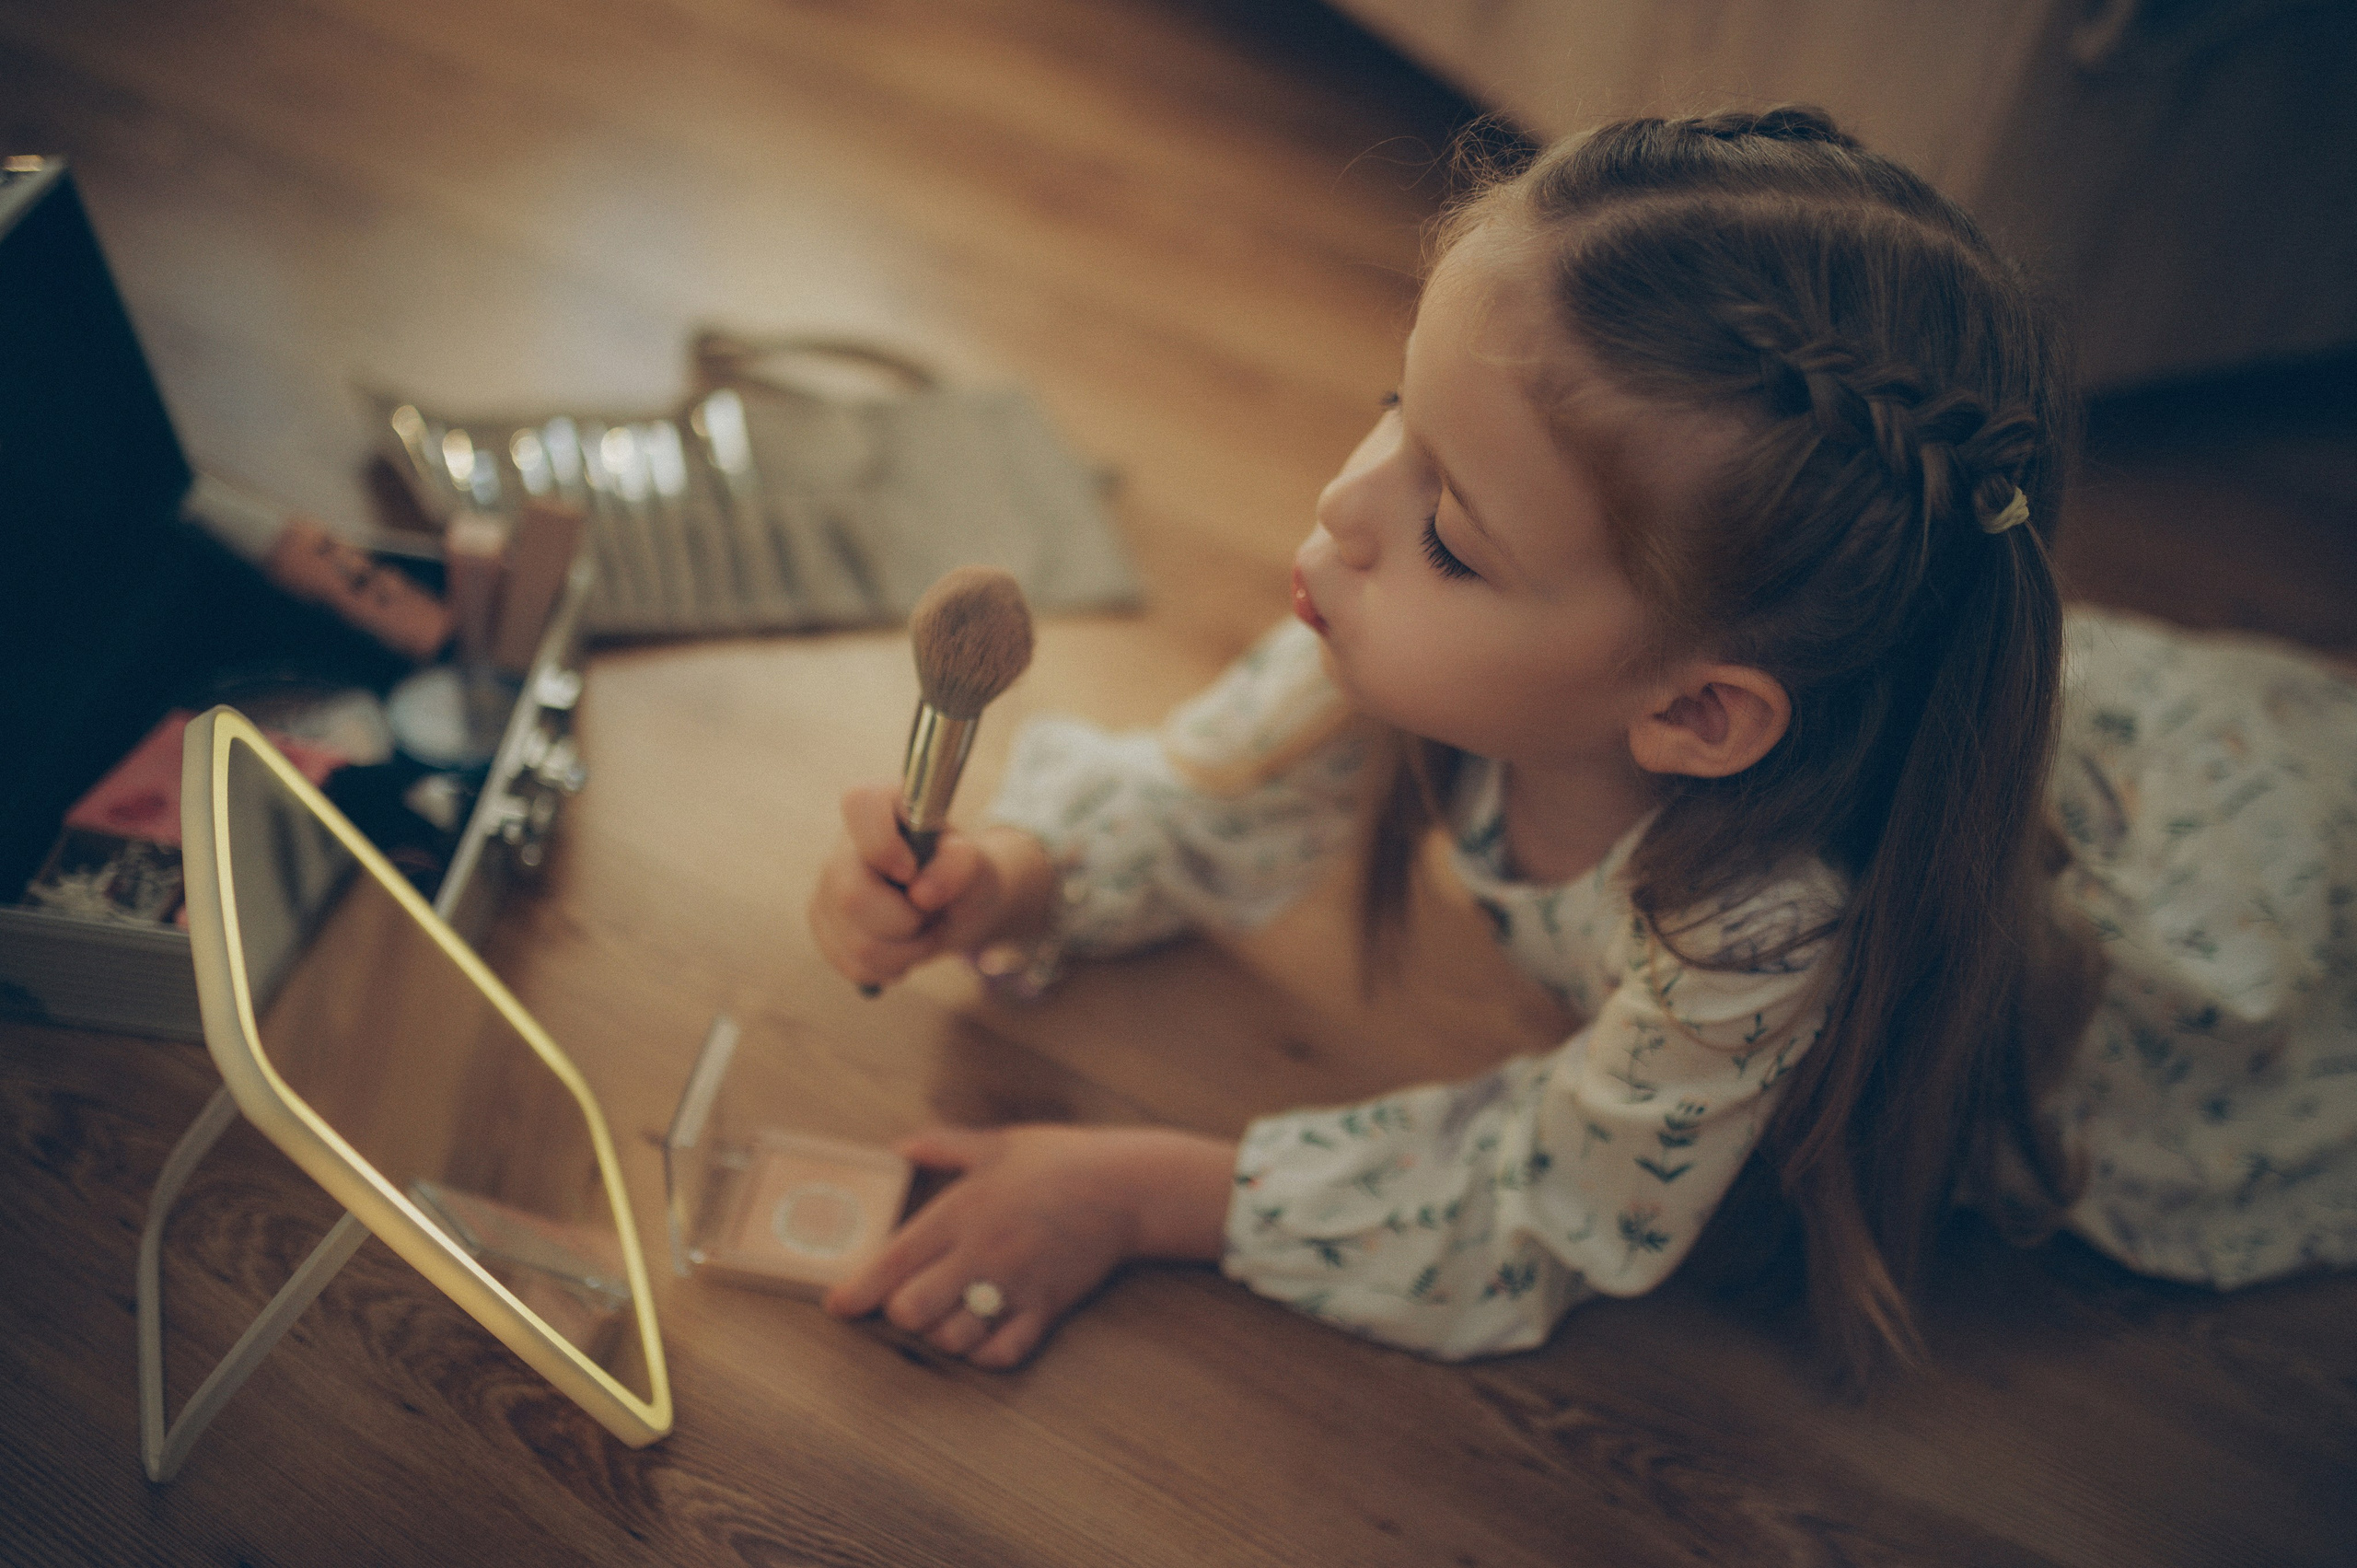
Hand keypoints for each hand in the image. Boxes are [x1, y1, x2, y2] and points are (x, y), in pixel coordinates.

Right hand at [807, 785, 1053, 990]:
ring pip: (859, 943)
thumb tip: (923, 892)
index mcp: (883, 806)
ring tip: (924, 929)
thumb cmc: (963, 874)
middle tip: (931, 912)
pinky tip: (904, 947)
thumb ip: (960, 865)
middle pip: (852, 896)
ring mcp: (828, 888)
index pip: (859, 804)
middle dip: (906, 920)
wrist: (956, 905)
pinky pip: (854, 964)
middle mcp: (845, 846)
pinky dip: (892, 967)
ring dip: (908, 949)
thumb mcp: (978, 864)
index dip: (883, 845)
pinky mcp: (825, 926)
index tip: (912, 870)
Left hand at [823, 1125, 1234, 1368]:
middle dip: (902, 1313)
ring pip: (953, 1338)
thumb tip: (898, 1146)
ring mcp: (1015, 1286)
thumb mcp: (997, 1142)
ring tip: (947, 1316)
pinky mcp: (1046, 1309)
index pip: (893, 1262)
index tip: (837, 1305)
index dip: (855, 1290)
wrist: (1127, 1186)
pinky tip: (981, 1335)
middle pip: (913, 1311)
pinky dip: (984, 1352)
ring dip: (942, 1334)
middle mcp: (982, 1254)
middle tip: (909, 1300)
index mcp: (962, 1211)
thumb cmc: (1060, 1159)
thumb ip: (942, 1145)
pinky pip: (1002, 1353)